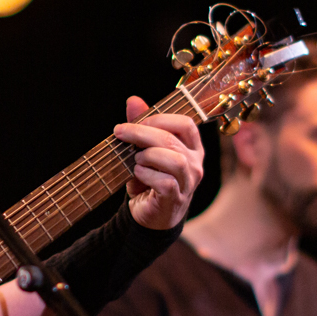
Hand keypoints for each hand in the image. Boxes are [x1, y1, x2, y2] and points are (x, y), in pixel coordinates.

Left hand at [114, 96, 203, 230]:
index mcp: (192, 148)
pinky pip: (165, 183)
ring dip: (149, 155)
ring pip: (175, 161)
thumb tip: (133, 100)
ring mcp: (188, 183)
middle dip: (143, 133)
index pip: (186, 124)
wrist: (151, 215)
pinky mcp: (176, 199)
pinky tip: (138, 174)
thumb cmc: (151, 178)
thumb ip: (142, 126)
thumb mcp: (145, 150)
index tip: (137, 121)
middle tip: (121, 132)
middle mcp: (195, 164)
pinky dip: (147, 175)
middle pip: (172, 140)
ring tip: (136, 159)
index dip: (161, 118)